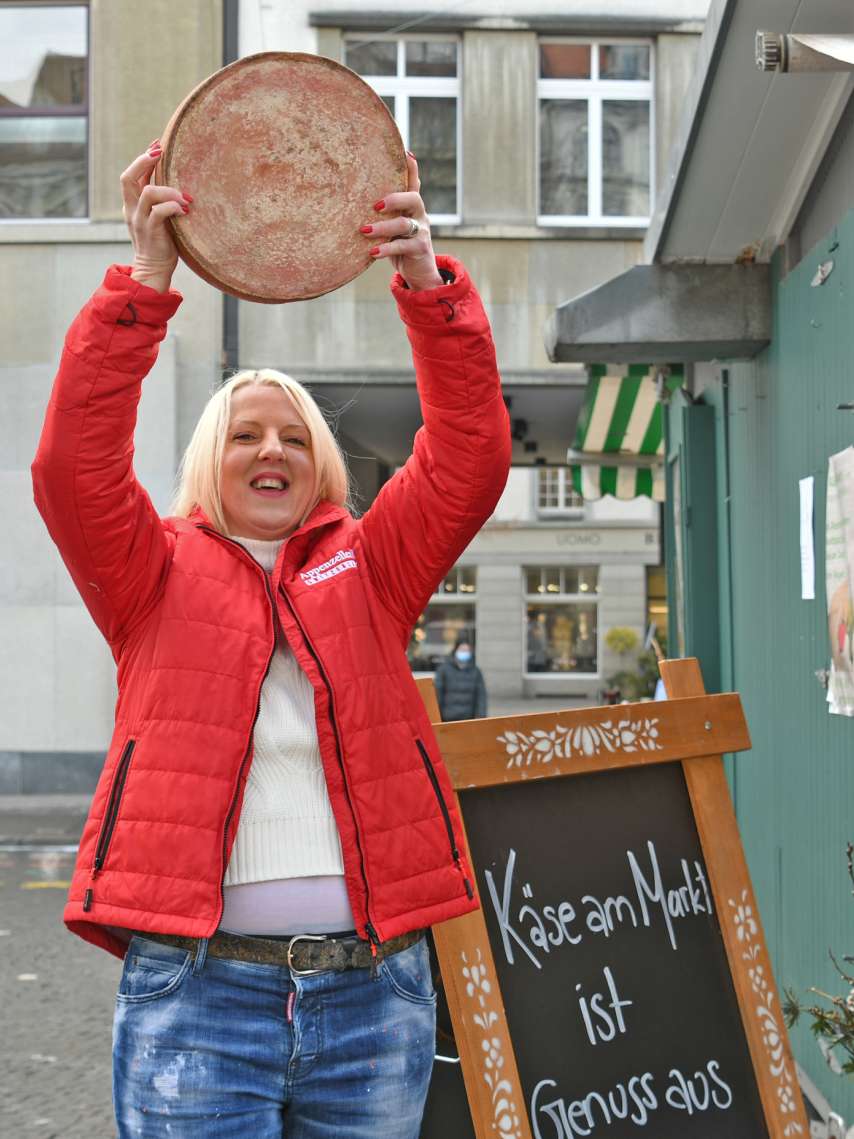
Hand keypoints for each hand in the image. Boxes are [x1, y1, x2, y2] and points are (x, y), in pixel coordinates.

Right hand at [120, 141, 190, 292]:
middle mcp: (132, 209)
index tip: (157, 145)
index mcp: (131, 204)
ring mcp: (140, 220)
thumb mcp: (158, 215)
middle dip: (144, 161)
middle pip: (128, 177)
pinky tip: (185, 210)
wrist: (154, 268)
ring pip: (148, 192)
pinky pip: (160, 211)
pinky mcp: (150, 231)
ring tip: (185, 198)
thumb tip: (175, 180)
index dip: (143, 158)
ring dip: (169, 190)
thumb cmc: (161, 241)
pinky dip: (173, 206)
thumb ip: (160, 200)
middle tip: (161, 153)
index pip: (132, 174)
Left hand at [362, 154, 442, 291]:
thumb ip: (384, 213)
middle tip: (375, 205)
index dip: (412, 168)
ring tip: (364, 230)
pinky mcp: (420, 249)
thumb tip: (355, 198)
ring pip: (403, 224)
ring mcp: (421, 232)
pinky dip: (386, 248)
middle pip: (413, 197)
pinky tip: (372, 252)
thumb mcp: (392, 226)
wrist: (419, 274)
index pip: (413, 183)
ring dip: (382, 227)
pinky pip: (402, 246)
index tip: (406, 153)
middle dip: (394, 198)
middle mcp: (419, 215)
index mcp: (412, 207)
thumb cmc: (400, 246)